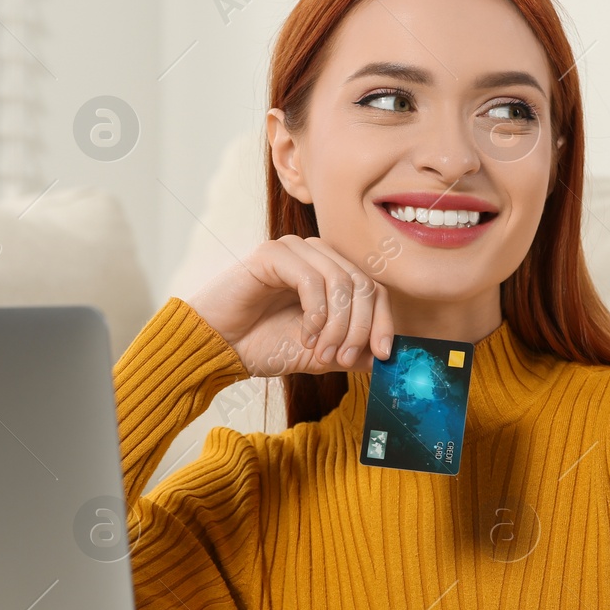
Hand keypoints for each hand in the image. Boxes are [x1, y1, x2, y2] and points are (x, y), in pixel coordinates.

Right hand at [186, 236, 394, 377]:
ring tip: (319, 353)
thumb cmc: (263, 344)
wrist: (219, 346)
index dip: (384, 321)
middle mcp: (318, 255)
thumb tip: (390, 359)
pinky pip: (312, 280)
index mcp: (332, 273)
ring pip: (342, 282)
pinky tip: (305, 335)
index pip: (375, 289)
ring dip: (337, 326)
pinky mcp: (274, 252)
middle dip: (359, 328)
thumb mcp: (320, 354)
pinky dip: (316, 314)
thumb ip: (354, 352)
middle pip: (363, 284)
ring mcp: (296, 250)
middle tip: (342, 359)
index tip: (383, 355)